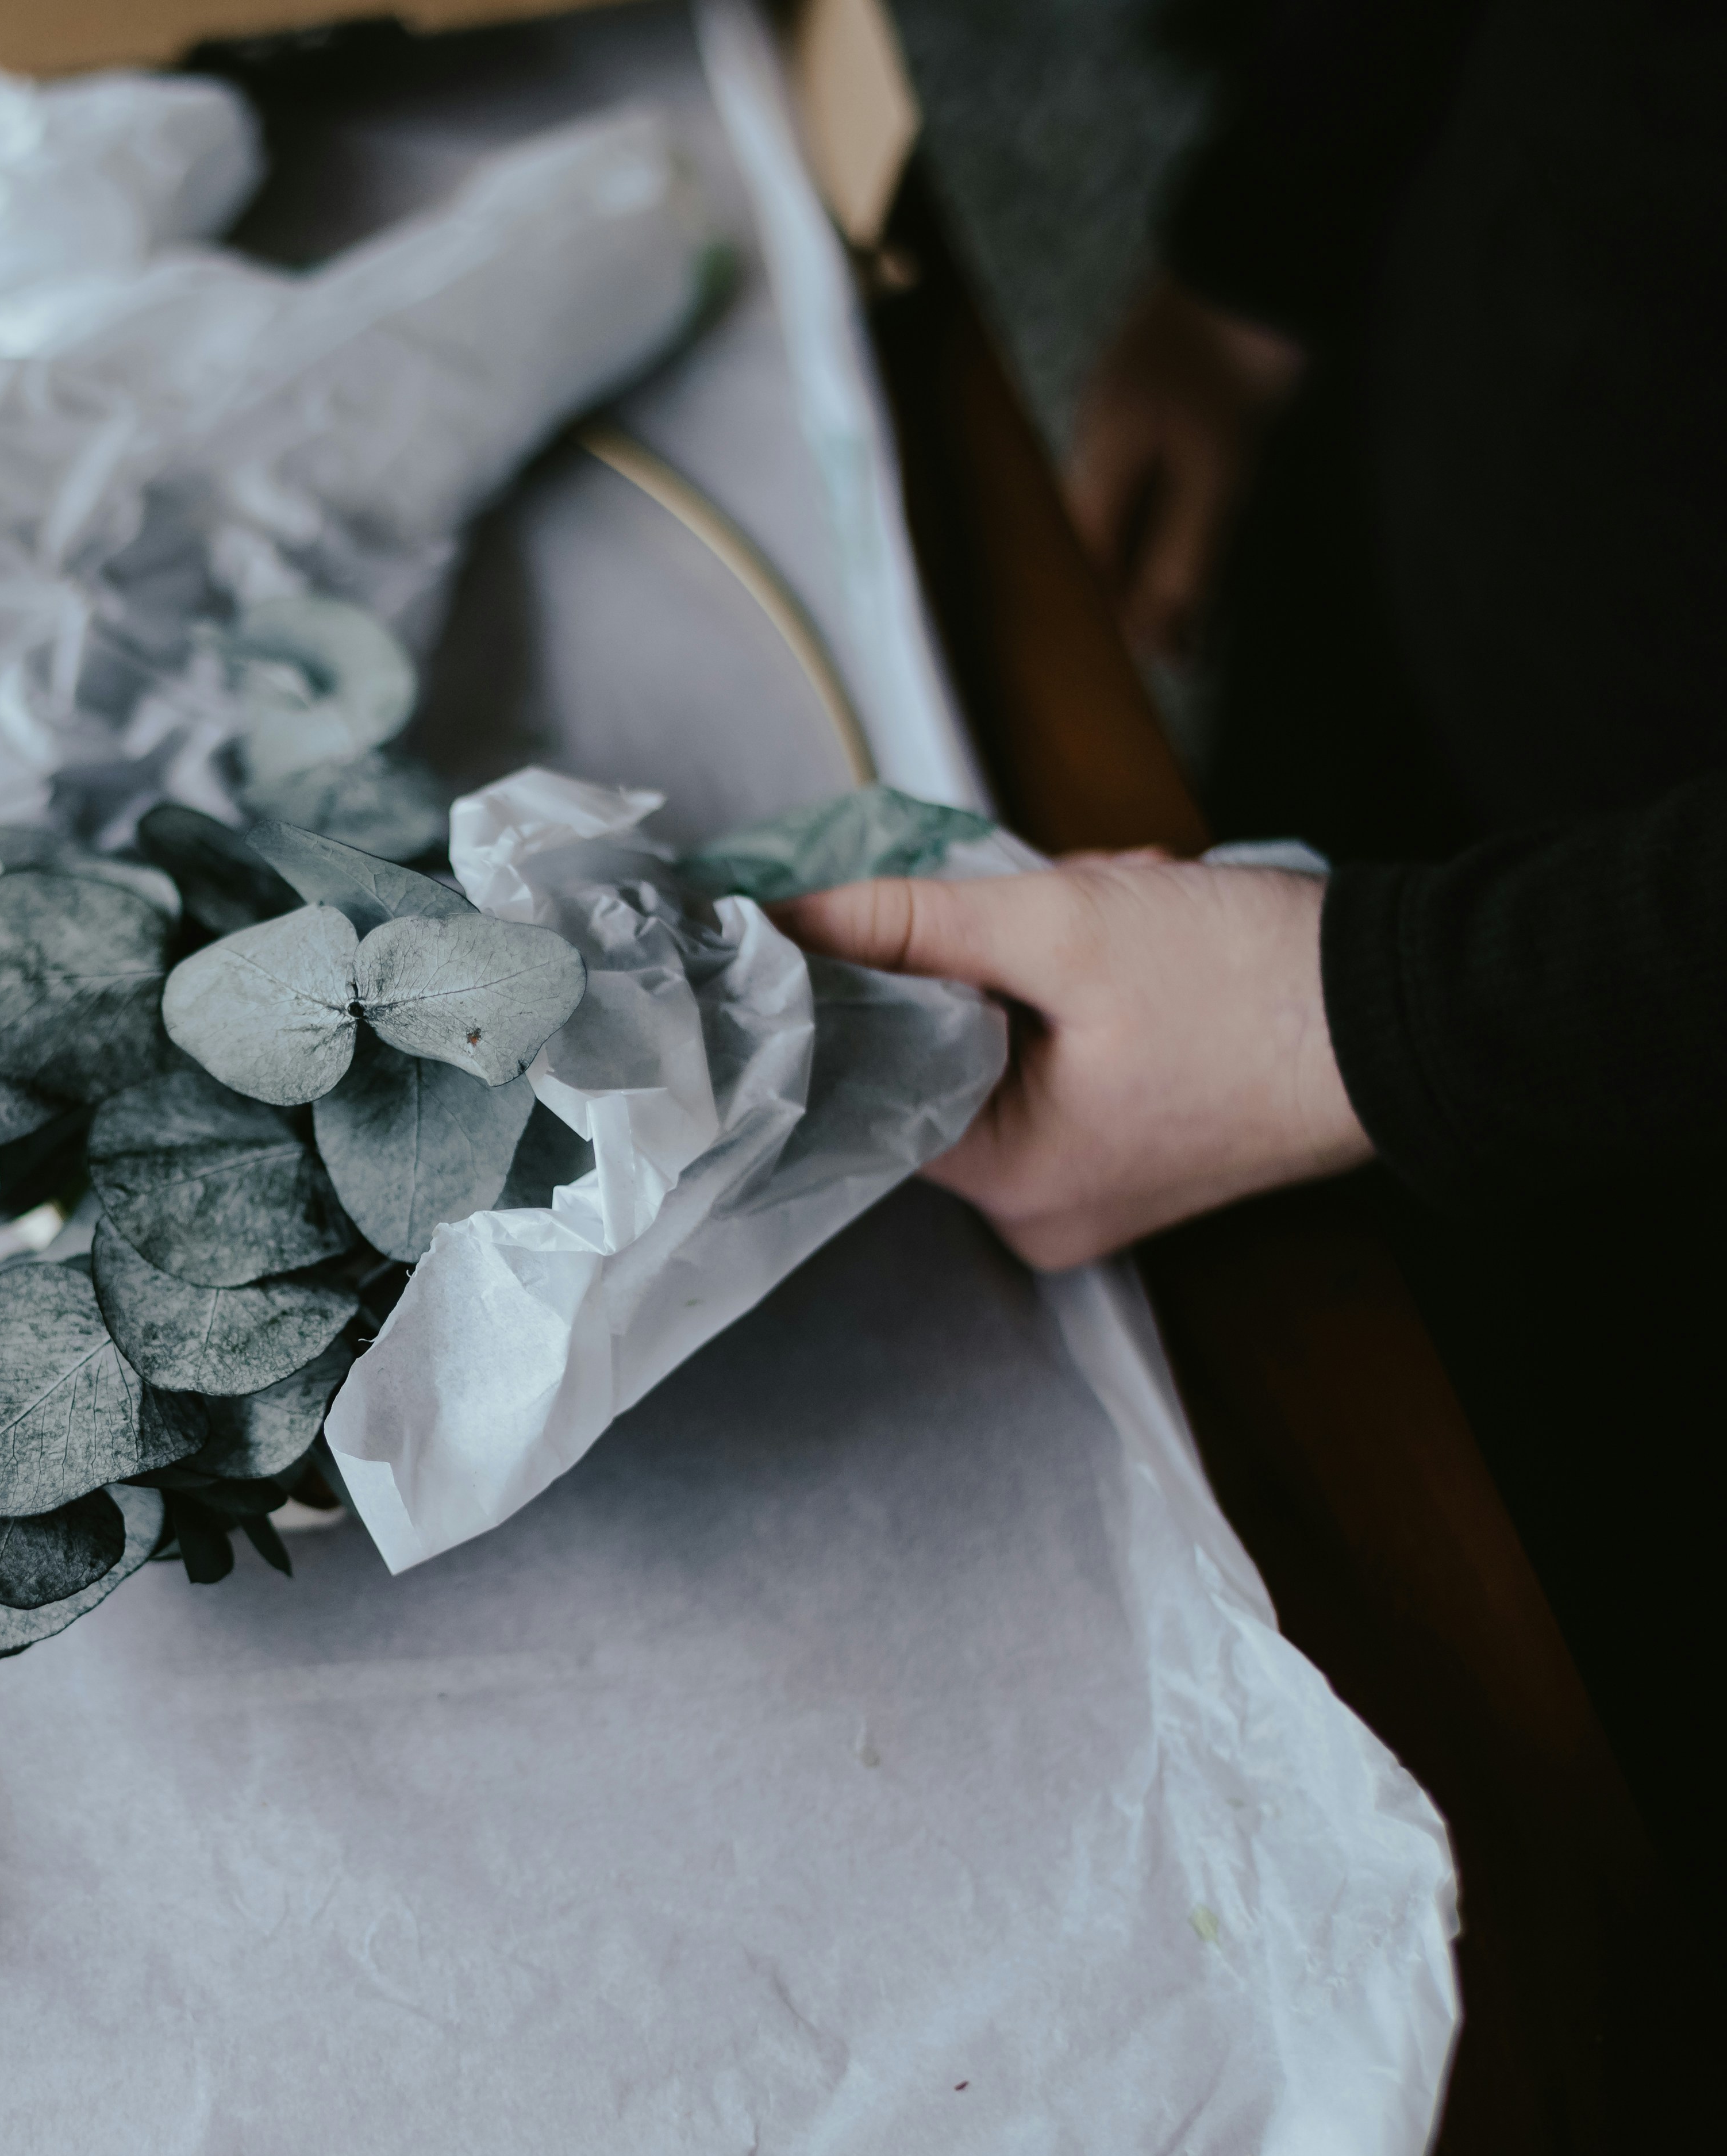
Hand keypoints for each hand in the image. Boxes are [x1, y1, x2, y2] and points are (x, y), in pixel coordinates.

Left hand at [774, 858, 1370, 1269]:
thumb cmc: (1253, 981)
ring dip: (1051, 946)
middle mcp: (1041, 1209)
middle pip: (944, 1051)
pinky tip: (1149, 922)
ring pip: (1010, 1035)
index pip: (869, 1083)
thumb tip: (785, 922)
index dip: (867, 984)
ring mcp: (1096, 1181)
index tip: (889, 912)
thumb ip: (908, 922)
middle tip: (1064, 891)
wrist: (1426, 1006)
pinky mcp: (1141, 1142)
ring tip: (1130, 898)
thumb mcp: (1061, 923)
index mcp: (1009, 1185)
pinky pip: (1069, 1051)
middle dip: (991, 949)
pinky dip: (1093, 977)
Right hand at [1066, 275, 1304, 660]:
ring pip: (1133, 493)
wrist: (1268, 246)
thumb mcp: (1219, 470)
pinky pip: (1158, 457)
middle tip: (1186, 638)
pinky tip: (1207, 508)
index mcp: (1099, 454)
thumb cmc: (1239, 357)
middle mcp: (1099, 428)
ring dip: (1159, 543)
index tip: (1157, 660)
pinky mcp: (1168, 373)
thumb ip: (1183, 554)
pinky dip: (1177, 499)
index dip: (1118, 610)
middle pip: (1107, 529)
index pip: (1092, 556)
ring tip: (1202, 586)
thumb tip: (1155, 637)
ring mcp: (1130, 395)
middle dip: (1138, 584)